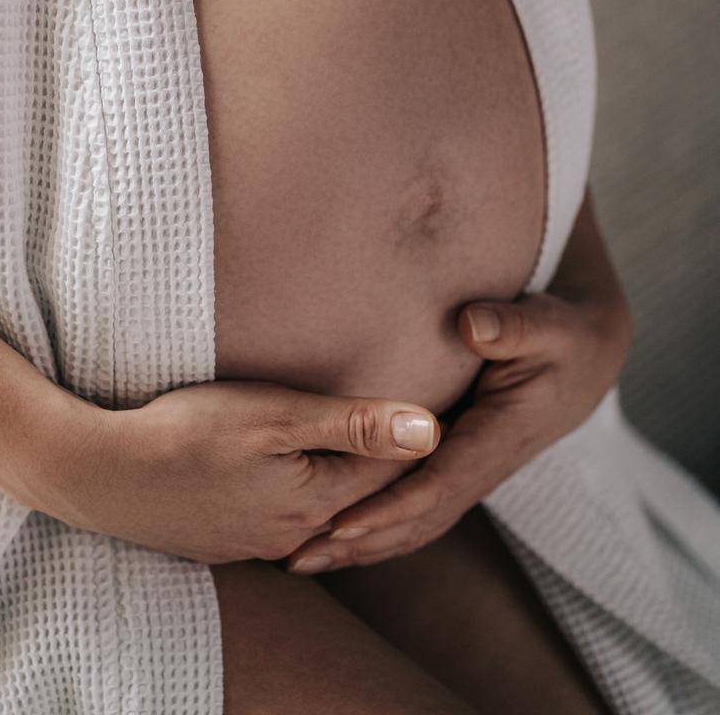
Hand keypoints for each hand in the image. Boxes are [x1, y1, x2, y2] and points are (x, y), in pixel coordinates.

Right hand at [35, 378, 440, 565]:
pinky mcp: (223, 539)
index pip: (386, 471)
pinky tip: (290, 471)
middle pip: (353, 495)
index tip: (435, 403)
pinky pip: (277, 517)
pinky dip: (294, 493)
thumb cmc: (187, 433)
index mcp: (314, 502)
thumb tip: (432, 430)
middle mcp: (293, 534)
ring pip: (315, 507)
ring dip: (335, 478)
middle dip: (380, 462)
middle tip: (405, 421)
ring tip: (355, 442)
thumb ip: (354, 423)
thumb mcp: (275, 415)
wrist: (103, 475)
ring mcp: (255, 542)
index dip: (410, 437)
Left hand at [281, 280, 631, 574]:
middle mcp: (482, 466)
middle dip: (359, 542)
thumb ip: (511, 326)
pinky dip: (377, 526)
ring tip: (299, 559)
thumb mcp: (547, 325)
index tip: (340, 525)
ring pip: (414, 522)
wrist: (587, 357)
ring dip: (361, 545)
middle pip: (416, 520)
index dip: (388, 508)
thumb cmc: (562, 336)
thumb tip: (471, 326)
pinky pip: (415, 505)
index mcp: (499, 437)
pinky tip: (334, 534)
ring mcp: (470, 469)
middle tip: (297, 558)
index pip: (437, 485)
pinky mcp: (458, 462)